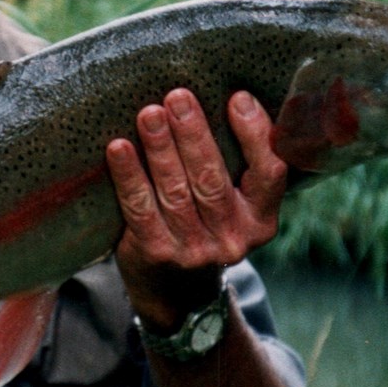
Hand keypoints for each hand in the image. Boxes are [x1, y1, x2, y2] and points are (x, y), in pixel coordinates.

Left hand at [104, 89, 287, 334]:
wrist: (176, 292)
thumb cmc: (206, 224)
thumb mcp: (235, 204)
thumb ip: (236, 163)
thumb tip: (223, 94)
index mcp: (261, 220)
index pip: (269, 173)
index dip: (255, 135)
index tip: (236, 97)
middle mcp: (233, 239)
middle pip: (212, 180)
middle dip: (193, 135)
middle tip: (178, 97)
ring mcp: (194, 251)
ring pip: (176, 192)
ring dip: (159, 148)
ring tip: (148, 114)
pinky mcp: (157, 255)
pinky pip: (140, 210)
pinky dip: (128, 176)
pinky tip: (118, 148)